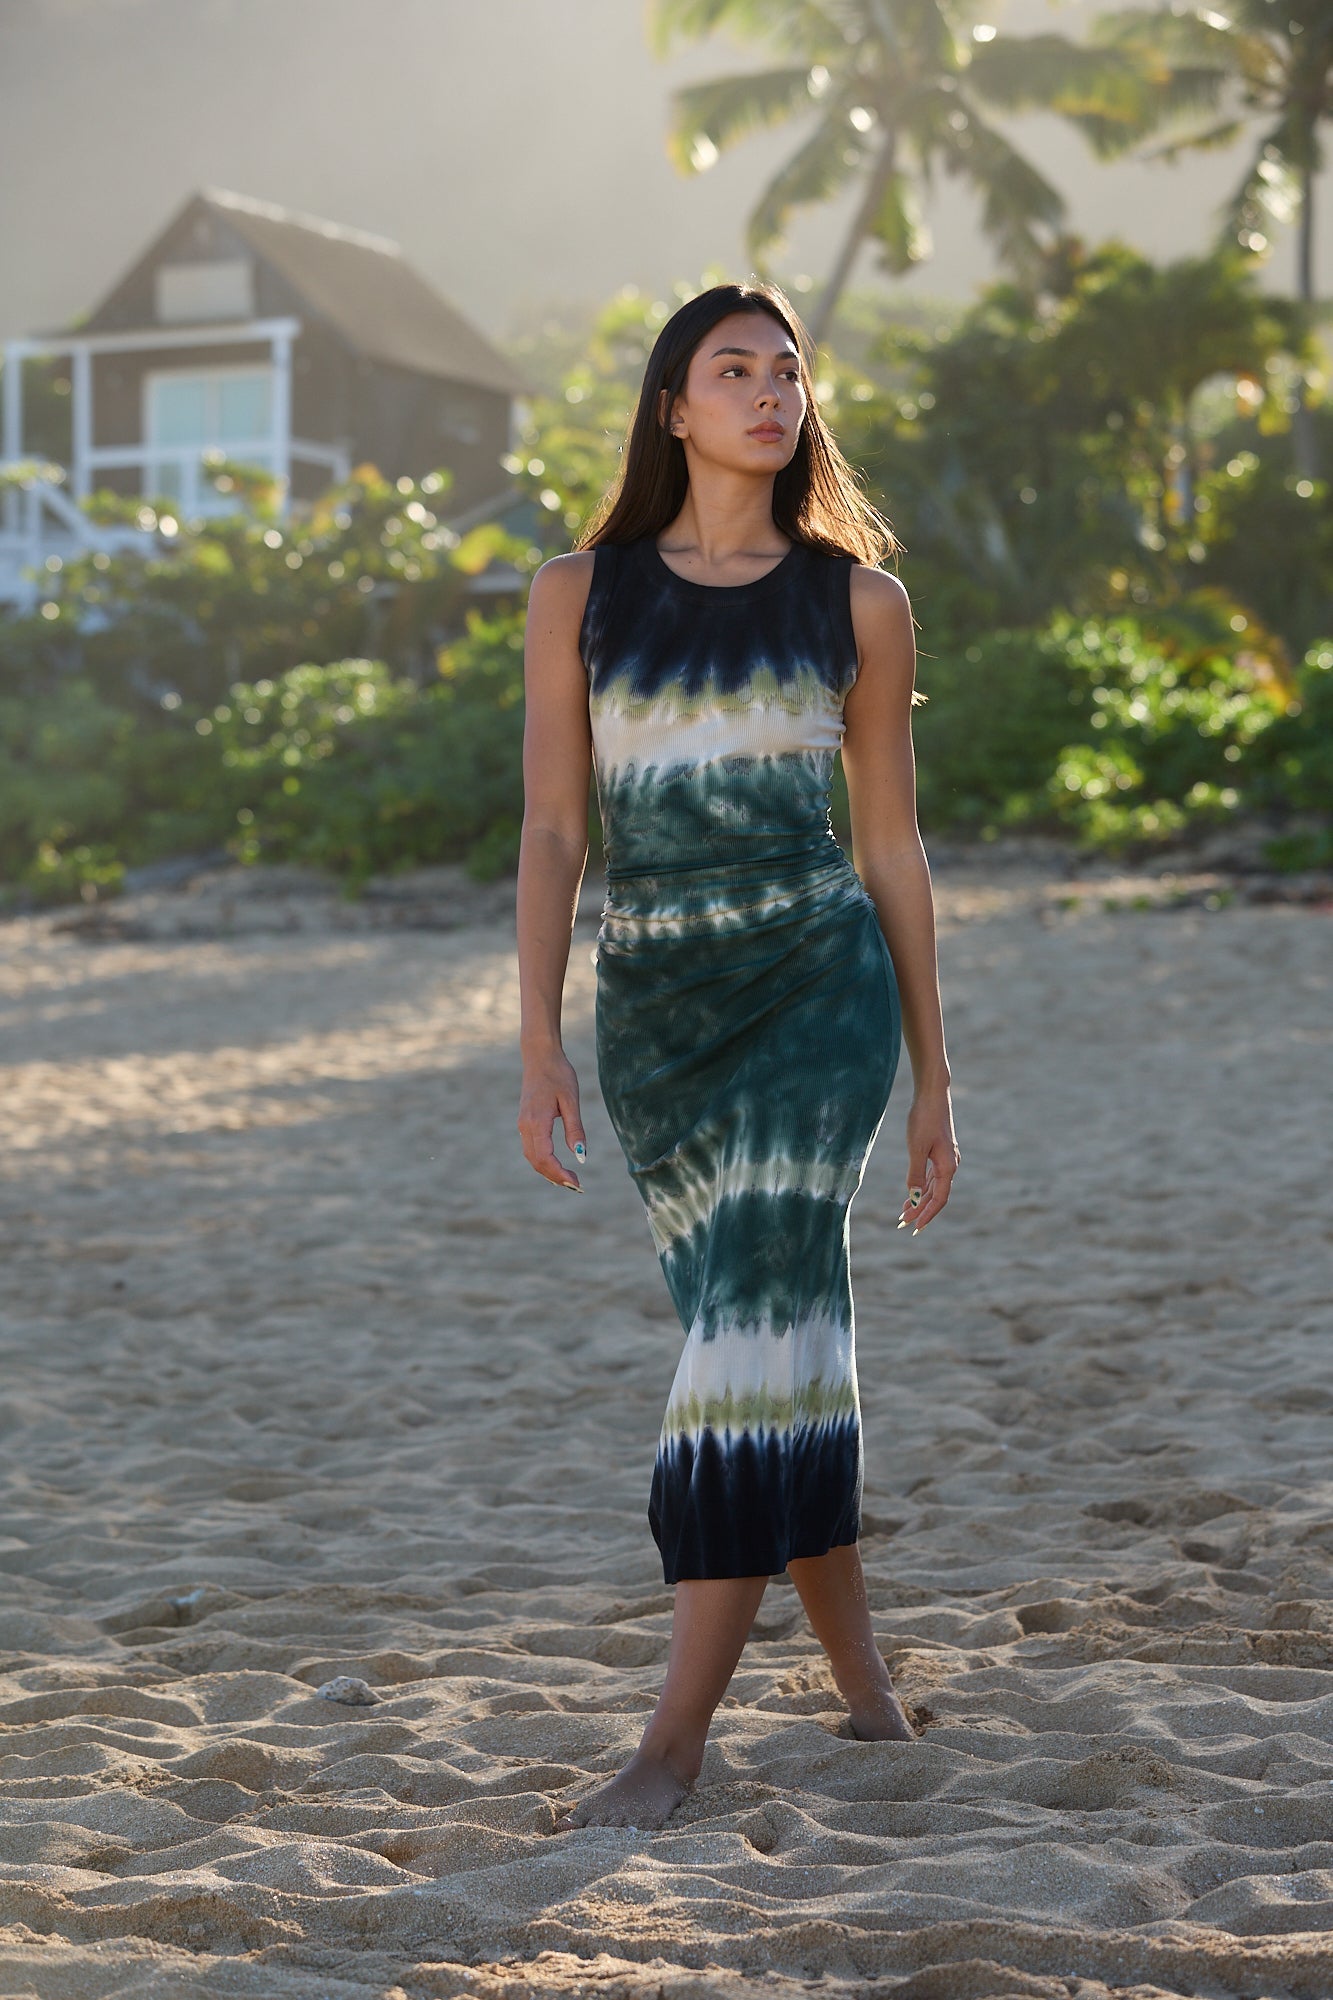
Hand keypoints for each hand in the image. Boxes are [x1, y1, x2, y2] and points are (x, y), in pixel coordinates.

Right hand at [518, 1047, 586, 1192]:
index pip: (545, 1158)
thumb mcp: (571, 1101)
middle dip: (555, 1177)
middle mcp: (526, 1126)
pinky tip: (557, 1165)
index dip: (560, 1174)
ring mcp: (523, 1124)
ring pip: (532, 1157)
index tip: (577, 1182)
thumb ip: (575, 1129)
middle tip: (577, 1185)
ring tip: (569, 1179)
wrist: (539, 1056)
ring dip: (548, 1171)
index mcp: (537, 1122)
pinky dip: (543, 1161)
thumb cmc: (558, 1074)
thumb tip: (581, 1156)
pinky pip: (531, 1149)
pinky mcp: (525, 1122)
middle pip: (537, 1162)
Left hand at [898, 1087, 958, 1235]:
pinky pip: (932, 1176)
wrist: (932, 1094)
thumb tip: (914, 1198)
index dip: (927, 1215)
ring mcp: (946, 1158)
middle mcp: (950, 1165)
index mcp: (948, 1167)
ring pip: (934, 1186)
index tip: (914, 1228)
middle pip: (936, 1195)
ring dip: (920, 1200)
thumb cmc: (924, 1119)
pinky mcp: (940, 1151)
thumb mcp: (917, 1148)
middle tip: (902, 1224)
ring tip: (904, 1212)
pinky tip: (913, 1192)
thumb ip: (916, 1174)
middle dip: (920, 1211)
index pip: (939, 1199)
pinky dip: (922, 1186)